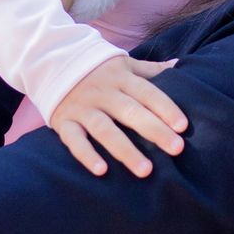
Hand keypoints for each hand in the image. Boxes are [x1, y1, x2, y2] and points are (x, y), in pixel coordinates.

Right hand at [50, 56, 186, 178]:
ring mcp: (82, 108)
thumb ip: (151, 69)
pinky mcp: (64, 121)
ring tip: (146, 171)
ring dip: (125, 150)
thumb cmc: (98, 70)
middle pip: (131, 112)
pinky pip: (74, 140)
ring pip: (105, 130)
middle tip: (176, 149)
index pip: (147, 92)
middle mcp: (103, 92)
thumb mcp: (123, 64)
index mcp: (121, 78)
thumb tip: (180, 65)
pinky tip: (102, 171)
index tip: (182, 126)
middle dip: (154, 131)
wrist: (51, 62)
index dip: (166, 107)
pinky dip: (86, 155)